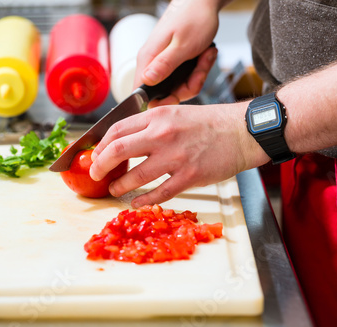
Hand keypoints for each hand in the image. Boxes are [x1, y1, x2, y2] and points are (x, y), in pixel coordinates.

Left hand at [89, 101, 269, 207]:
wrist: (241, 132)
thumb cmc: (210, 123)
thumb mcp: (176, 113)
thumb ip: (151, 125)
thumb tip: (125, 141)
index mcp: (159, 115)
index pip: (117, 129)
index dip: (100, 145)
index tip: (95, 155)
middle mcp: (163, 134)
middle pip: (118, 150)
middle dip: (100, 165)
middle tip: (95, 174)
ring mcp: (176, 157)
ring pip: (135, 176)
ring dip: (119, 186)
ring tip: (115, 189)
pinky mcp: (189, 176)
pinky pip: (159, 193)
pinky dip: (143, 201)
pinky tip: (137, 203)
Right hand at [134, 0, 220, 107]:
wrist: (202, 2)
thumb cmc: (193, 19)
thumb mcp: (182, 46)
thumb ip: (164, 65)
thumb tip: (146, 81)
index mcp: (148, 60)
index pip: (141, 93)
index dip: (161, 101)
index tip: (179, 95)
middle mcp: (152, 64)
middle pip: (166, 93)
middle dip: (188, 86)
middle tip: (200, 69)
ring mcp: (163, 63)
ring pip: (180, 86)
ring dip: (197, 75)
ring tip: (205, 57)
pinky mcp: (173, 62)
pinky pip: (186, 77)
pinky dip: (199, 69)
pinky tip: (205, 55)